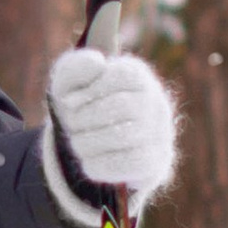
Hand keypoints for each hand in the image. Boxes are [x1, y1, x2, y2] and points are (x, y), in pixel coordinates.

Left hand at [44, 45, 177, 219]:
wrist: (89, 144)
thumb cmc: (80, 106)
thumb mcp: (68, 83)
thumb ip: (76, 67)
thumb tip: (96, 63)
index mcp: (136, 75)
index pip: (122, 76)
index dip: (88, 92)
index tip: (67, 103)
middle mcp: (156, 102)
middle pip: (123, 107)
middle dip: (85, 118)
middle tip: (71, 126)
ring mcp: (160, 134)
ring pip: (126, 137)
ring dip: (89, 142)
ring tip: (78, 142)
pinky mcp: (156, 163)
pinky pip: (130, 164)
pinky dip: (100, 164)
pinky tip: (89, 160)